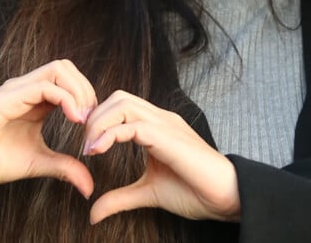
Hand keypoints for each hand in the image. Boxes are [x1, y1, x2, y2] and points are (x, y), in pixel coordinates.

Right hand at [0, 59, 96, 198]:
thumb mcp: (38, 162)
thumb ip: (65, 167)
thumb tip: (89, 186)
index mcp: (37, 98)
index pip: (70, 78)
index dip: (87, 95)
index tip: (92, 123)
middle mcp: (28, 87)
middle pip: (66, 67)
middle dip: (85, 88)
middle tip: (90, 118)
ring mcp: (18, 89)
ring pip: (58, 69)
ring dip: (78, 89)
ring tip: (82, 117)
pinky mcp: (7, 98)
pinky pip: (43, 86)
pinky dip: (65, 98)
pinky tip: (73, 118)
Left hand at [83, 90, 240, 223]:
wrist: (224, 196)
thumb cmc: (193, 190)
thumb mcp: (148, 192)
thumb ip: (121, 197)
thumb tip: (93, 213)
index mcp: (157, 125)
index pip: (122, 105)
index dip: (100, 119)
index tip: (87, 145)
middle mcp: (160, 118)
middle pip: (119, 97)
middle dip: (95, 117)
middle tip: (85, 145)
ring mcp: (165, 124)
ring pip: (123, 104)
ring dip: (100, 122)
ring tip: (90, 147)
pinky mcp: (168, 136)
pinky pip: (133, 126)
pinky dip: (110, 134)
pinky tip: (98, 151)